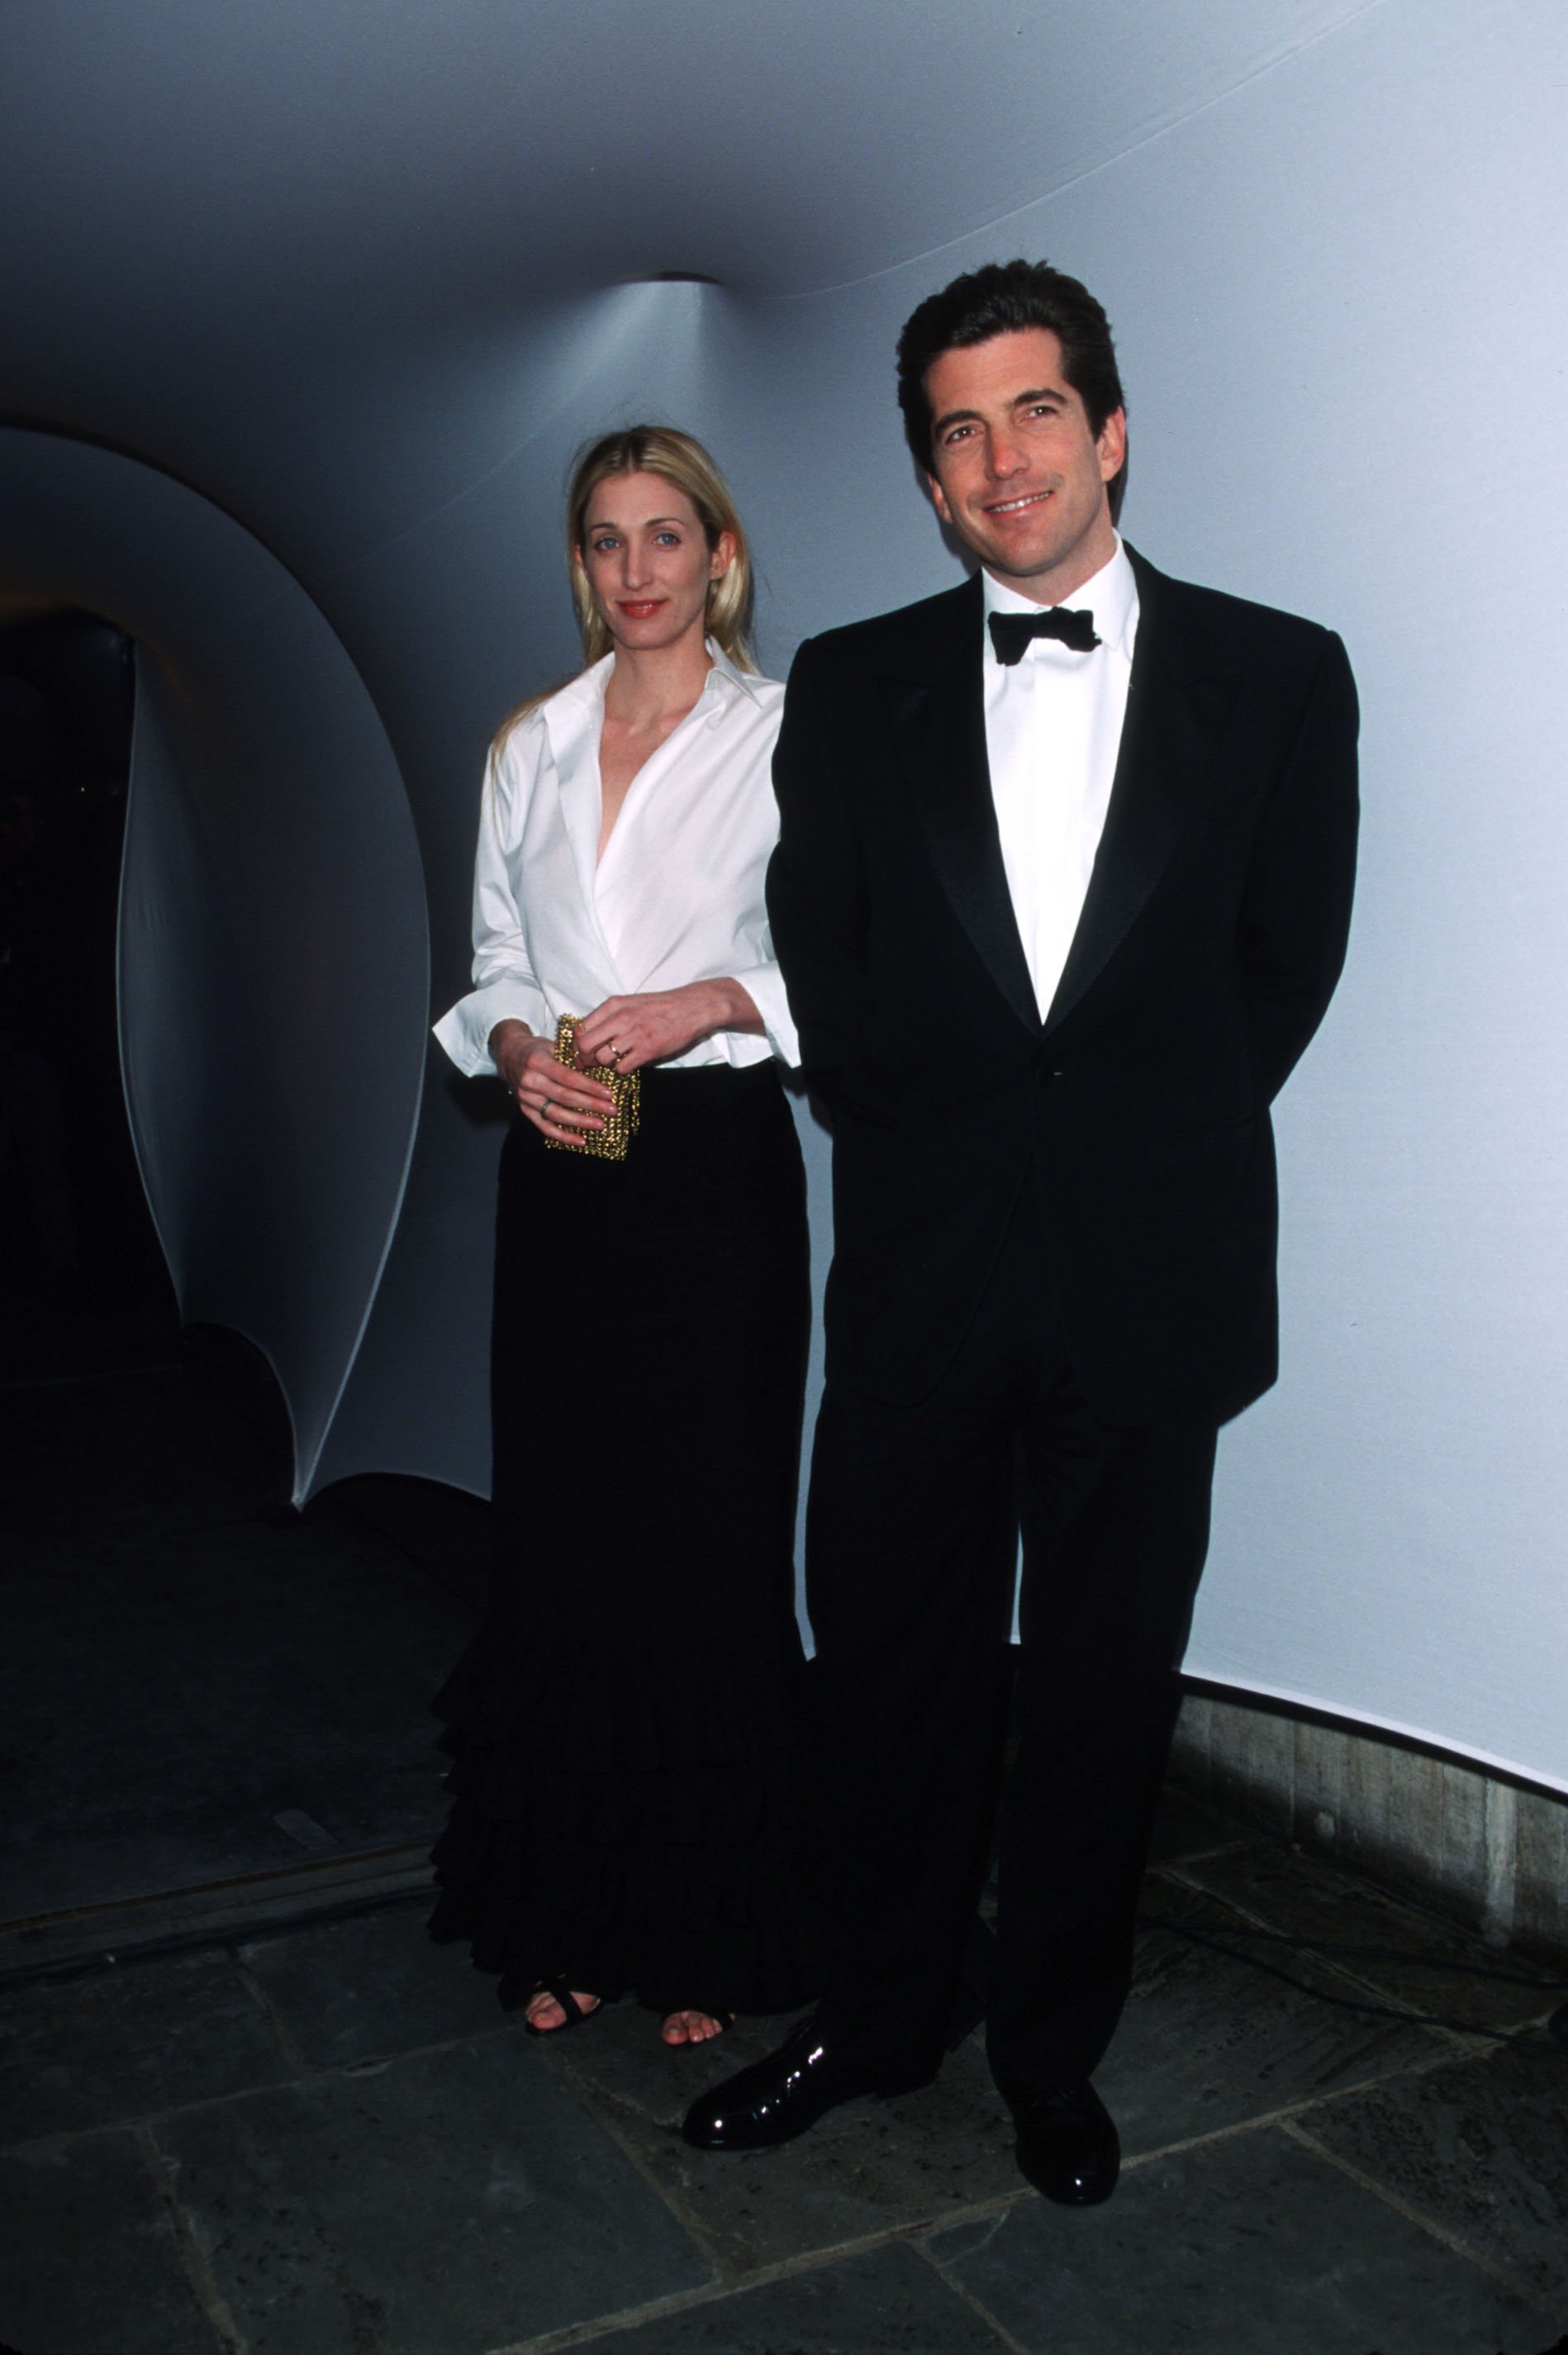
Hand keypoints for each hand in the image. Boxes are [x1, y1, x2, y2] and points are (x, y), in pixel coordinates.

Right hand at [488, 1021, 613, 1147]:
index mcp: (538, 1062)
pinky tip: (581, 1140)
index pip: (568, 1078)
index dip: (590, 1087)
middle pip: (565, 1097)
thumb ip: (571, 1057)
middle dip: (591, 1105)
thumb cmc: (536, 1049)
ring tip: (600, 1125)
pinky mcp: (524, 1110)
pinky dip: (563, 1136)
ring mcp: (526, 1098)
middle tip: (612, 1111)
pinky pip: (545, 1127)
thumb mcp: (552, 1045)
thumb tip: (599, 1069)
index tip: (609, 1094)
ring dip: (580, 1122)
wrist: (508, 1055)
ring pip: (556, 1115)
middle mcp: (530, 1082)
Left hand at [574, 981, 758, 1073]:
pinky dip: (622, 1070)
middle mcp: (620, 1018)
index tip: (581, 1053)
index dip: (576, 1045)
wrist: (692, 1007)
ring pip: (601, 1059)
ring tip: (615, 1062)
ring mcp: (634, 1034)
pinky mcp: (648, 1050)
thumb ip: (609, 1016)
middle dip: (584, 1059)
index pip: (579, 1028)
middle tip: (592, 1064)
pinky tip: (630, 1064)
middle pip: (584, 1046)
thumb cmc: (660, 1007)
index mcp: (613, 1005)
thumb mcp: (630, 1003)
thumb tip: (587, 1035)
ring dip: (605, 1066)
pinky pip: (622, 1068)